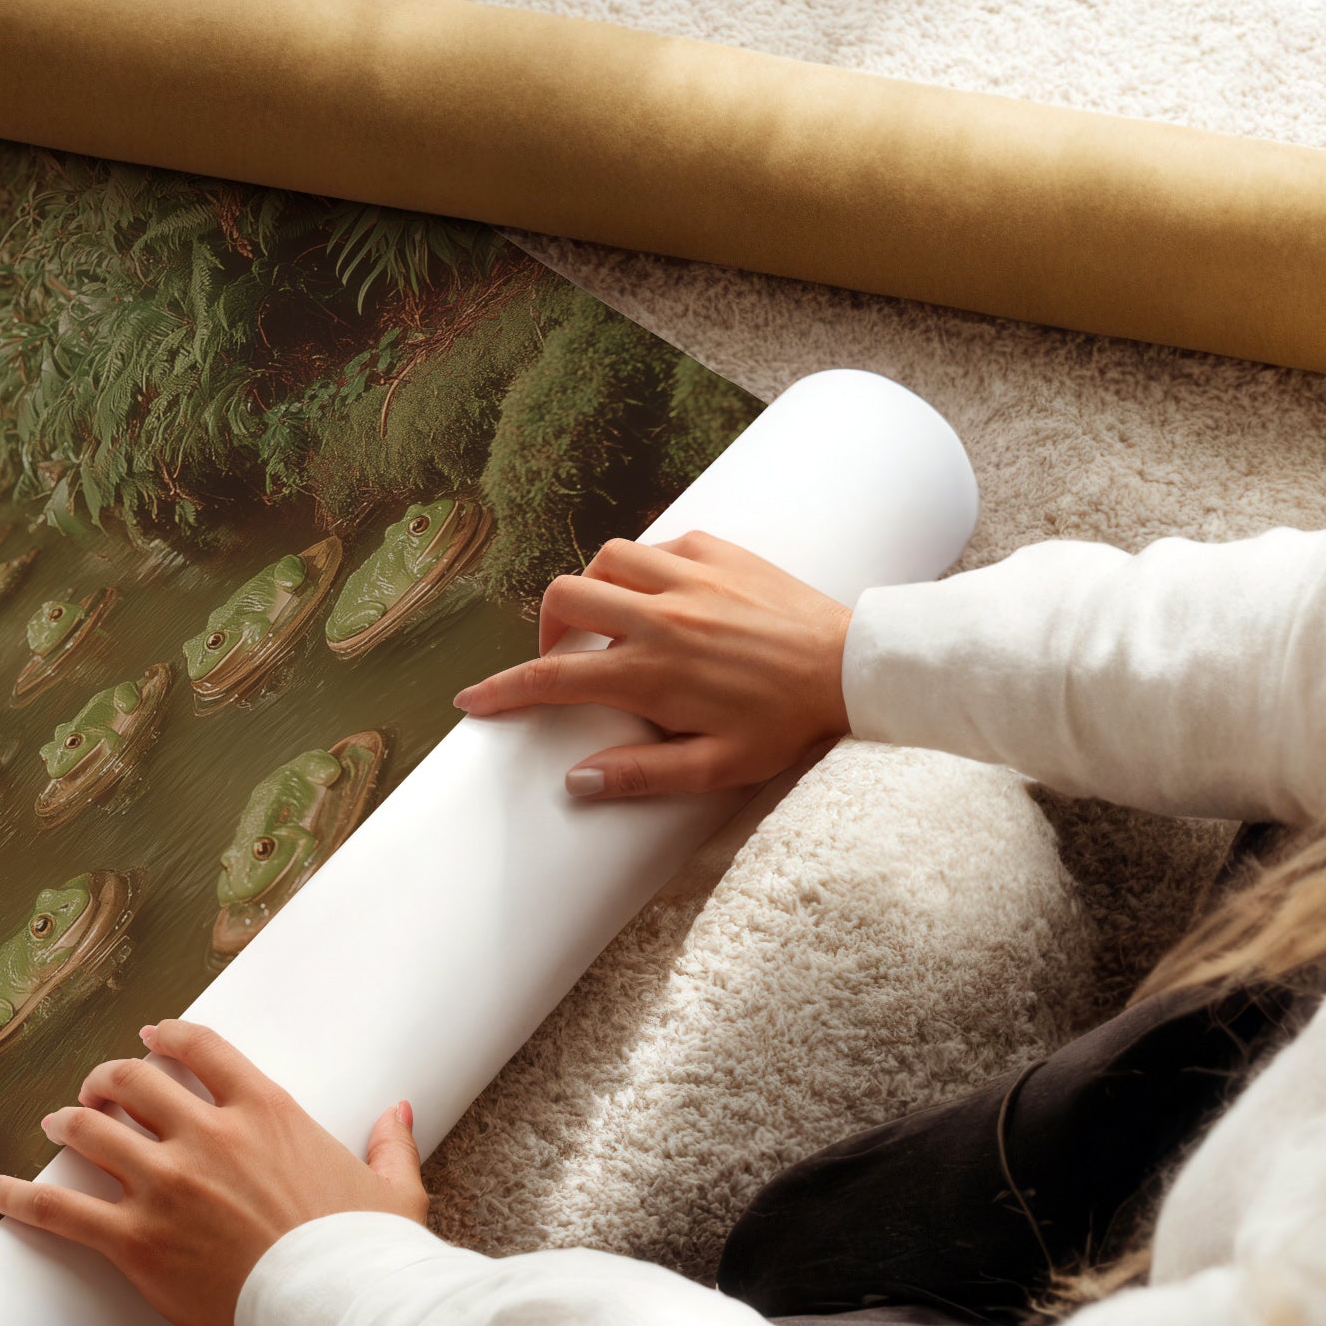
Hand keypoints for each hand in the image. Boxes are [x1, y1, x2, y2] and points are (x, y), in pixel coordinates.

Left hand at [0, 1020, 424, 1325]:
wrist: (344, 1311)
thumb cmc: (369, 1255)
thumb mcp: (392, 1190)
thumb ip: (389, 1143)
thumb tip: (398, 1111)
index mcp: (265, 1112)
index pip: (199, 1048)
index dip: (165, 1037)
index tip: (148, 1038)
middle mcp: (207, 1135)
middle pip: (132, 1081)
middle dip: (106, 1079)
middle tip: (96, 1089)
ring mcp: (166, 1185)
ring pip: (91, 1131)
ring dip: (67, 1122)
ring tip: (56, 1124)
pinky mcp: (137, 1241)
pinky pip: (61, 1210)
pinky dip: (18, 1196)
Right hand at [453, 531, 851, 799]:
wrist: (853, 667)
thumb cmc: (787, 724)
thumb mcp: (717, 767)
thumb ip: (642, 774)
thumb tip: (576, 781)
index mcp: (651, 672)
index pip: (552, 678)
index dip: (502, 690)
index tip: (472, 700)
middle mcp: (659, 616)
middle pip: (564, 598)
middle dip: (545, 628)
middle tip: (562, 657)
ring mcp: (688, 577)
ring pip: (605, 559)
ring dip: (593, 588)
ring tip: (609, 620)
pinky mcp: (718, 551)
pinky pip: (658, 544)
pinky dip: (644, 566)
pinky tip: (661, 594)